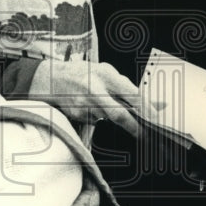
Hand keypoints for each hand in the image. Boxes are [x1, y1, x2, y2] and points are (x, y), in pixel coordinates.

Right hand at [28, 59, 153, 136]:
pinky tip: (89, 105)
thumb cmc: (81, 73)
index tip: (157, 118)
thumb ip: (124, 85)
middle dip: (134, 126)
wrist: (48, 79)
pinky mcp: (77, 116)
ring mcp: (84, 105)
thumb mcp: (103, 71)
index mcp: (104, 74)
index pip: (131, 94)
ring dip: (111, 116)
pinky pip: (96, 120)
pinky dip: (98, 115)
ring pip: (107, 118)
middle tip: (145, 134)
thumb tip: (149, 100)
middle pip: (119, 114)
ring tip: (100, 103)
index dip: (146, 109)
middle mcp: (94, 89)